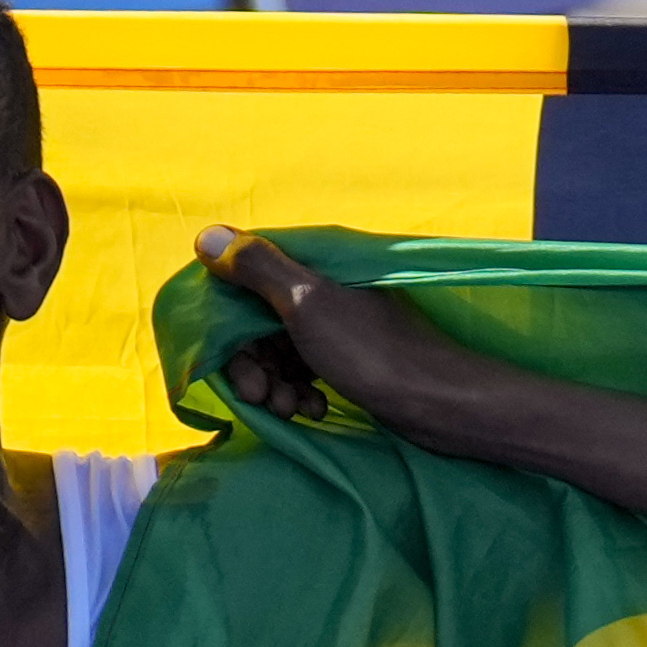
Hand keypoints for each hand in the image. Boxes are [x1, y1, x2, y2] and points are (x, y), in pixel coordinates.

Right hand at [202, 228, 461, 438]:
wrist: (439, 405)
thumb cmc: (372, 352)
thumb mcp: (308, 303)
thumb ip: (260, 268)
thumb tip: (207, 236)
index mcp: (316, 267)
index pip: (246, 281)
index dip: (227, 320)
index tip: (226, 357)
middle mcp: (325, 290)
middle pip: (259, 321)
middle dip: (252, 362)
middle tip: (260, 397)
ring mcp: (338, 326)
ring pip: (281, 351)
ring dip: (276, 383)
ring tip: (292, 409)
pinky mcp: (350, 360)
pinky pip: (307, 371)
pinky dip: (302, 392)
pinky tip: (315, 410)